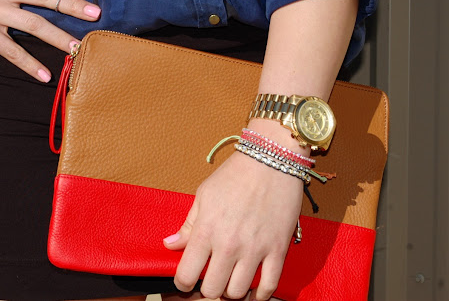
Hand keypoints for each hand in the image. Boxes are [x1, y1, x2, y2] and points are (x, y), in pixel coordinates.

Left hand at [164, 127, 303, 300]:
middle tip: (211, 278)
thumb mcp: (204, 195)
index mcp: (206, 230)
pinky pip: (269, 285)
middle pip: (212, 290)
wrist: (271, 160)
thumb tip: (170, 244)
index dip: (183, 283)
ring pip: (239, 293)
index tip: (187, 279)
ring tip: (232, 280)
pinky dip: (260, 294)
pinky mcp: (278, 249)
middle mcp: (229, 244)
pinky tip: (254, 290)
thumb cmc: (236, 174)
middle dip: (208, 288)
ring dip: (233, 290)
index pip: (186, 275)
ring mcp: (255, 249)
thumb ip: (188, 225)